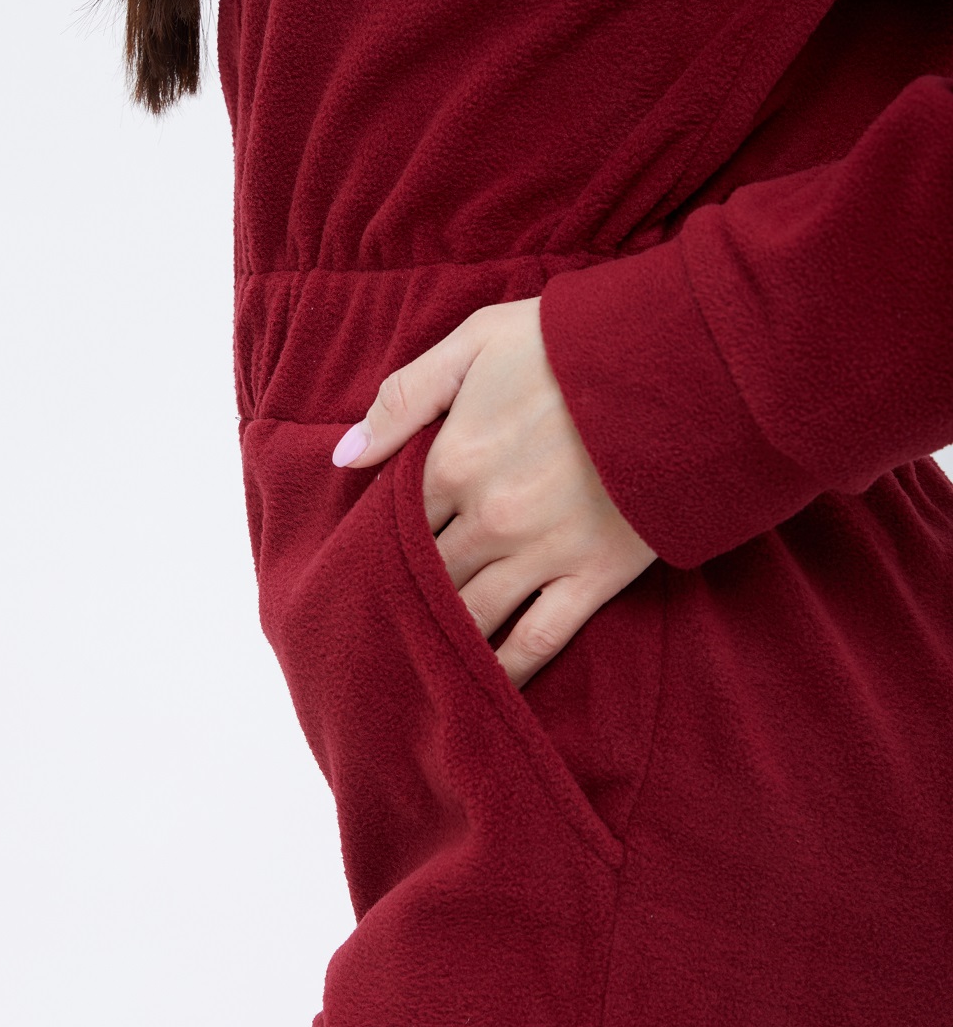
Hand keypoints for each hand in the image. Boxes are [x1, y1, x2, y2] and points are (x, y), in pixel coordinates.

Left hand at [330, 297, 657, 687]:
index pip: (395, 520)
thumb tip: (345, 456)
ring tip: (417, 663)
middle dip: (403, 594)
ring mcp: (540, 553)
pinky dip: (506, 669)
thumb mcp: (477, 340)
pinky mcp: (593, 576)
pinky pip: (537, 639)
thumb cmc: (573, 341)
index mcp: (452, 461)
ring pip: (471, 614)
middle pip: (426, 573)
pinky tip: (484, 686)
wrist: (681, 360)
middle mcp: (487, 518)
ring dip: (442, 638)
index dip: (380, 539)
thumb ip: (405, 397)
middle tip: (381, 620)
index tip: (369, 557)